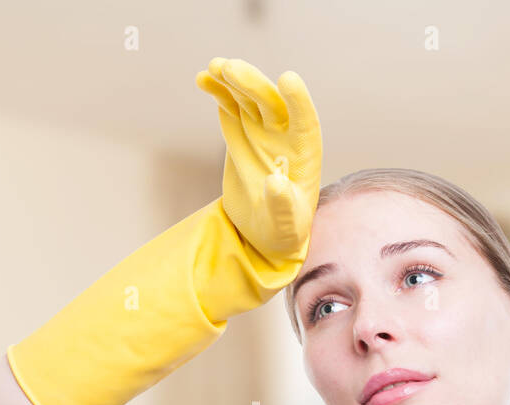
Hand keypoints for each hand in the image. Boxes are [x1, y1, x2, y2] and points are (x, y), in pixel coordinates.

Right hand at [195, 57, 322, 263]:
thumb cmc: (284, 230)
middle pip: (270, 103)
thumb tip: (275, 184)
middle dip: (252, 84)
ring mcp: (261, 132)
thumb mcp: (286, 224)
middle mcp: (284, 136)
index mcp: (305, 153)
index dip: (298, 100)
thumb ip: (282, 204)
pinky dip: (219, 93)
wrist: (264, 232)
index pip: (305, 120)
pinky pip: (230, 108)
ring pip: (248, 99)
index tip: (287, 78)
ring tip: (213, 67)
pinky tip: (204, 79)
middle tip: (229, 69)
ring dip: (232, 81)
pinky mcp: (240, 135)